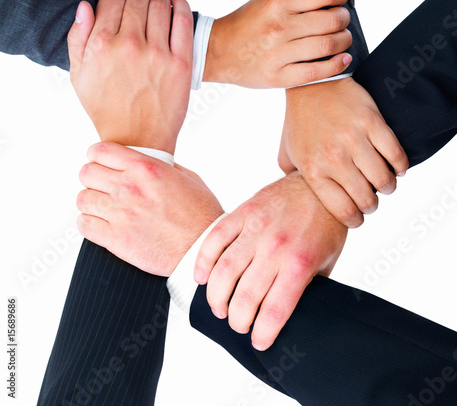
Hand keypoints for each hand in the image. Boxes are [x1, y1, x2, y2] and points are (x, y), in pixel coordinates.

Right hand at [68, 0, 193, 151]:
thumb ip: (78, 39)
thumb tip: (85, 6)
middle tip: (141, 2)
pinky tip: (177, 1)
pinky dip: (181, 5)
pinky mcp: (181, 63)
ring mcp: (157, 54)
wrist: (137, 140)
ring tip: (160, 0)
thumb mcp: (79, 77)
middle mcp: (129, 46)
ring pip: (160, 5)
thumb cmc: (106, 109)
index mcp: (101, 46)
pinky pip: (183, 21)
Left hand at [76, 142, 223, 275]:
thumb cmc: (200, 213)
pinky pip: (84, 225)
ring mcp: (121, 214)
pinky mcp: (116, 239)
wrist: (203, 248)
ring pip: (83, 199)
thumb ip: (163, 166)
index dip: (96, 156)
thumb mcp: (187, 177)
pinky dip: (90, 224)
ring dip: (91, 202)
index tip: (100, 163)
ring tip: (103, 208)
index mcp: (146, 168)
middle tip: (102, 187)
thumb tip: (147, 161)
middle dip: (93, 179)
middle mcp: (130, 188)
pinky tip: (102, 224)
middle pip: (86, 173)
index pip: (100, 151)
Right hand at [193, 172, 346, 350]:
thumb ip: (307, 287)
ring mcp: (256, 228)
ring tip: (219, 308)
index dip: (263, 334)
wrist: (320, 186)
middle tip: (238, 325)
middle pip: (245, 296)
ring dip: (216, 297)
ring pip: (224, 270)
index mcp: (300, 263)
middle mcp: (275, 247)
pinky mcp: (243, 212)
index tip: (258, 342)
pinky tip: (201, 277)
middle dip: (237, 321)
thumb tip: (289, 312)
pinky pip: (215, 238)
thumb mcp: (327, 261)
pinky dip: (203, 261)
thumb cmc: (325, 225)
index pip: (274, 310)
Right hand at [204, 0, 352, 87]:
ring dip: (343, 41)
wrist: (216, 53)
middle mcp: (279, 28)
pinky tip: (343, 59)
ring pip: (327, 46)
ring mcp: (279, 54)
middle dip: (344, 19)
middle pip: (331, 21)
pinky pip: (316, 72)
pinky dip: (336, 65)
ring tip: (343, 39)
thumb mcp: (263, 2)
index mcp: (276, 4)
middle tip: (343, 20)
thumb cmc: (243, 25)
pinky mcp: (278, 76)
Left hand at [278, 77, 408, 227]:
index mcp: (312, 170)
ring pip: (384, 181)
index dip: (356, 220)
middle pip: (366, 199)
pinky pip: (396, 155)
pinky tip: (395, 167)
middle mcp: (333, 158)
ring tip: (383, 183)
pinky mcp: (371, 122)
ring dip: (387, 187)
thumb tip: (302, 201)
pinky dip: (400, 166)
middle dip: (372, 205)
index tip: (359, 218)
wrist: (311, 85)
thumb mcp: (286, 154)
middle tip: (371, 199)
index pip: (343, 211)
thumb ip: (292, 180)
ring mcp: (353, 140)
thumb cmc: (299, 123)